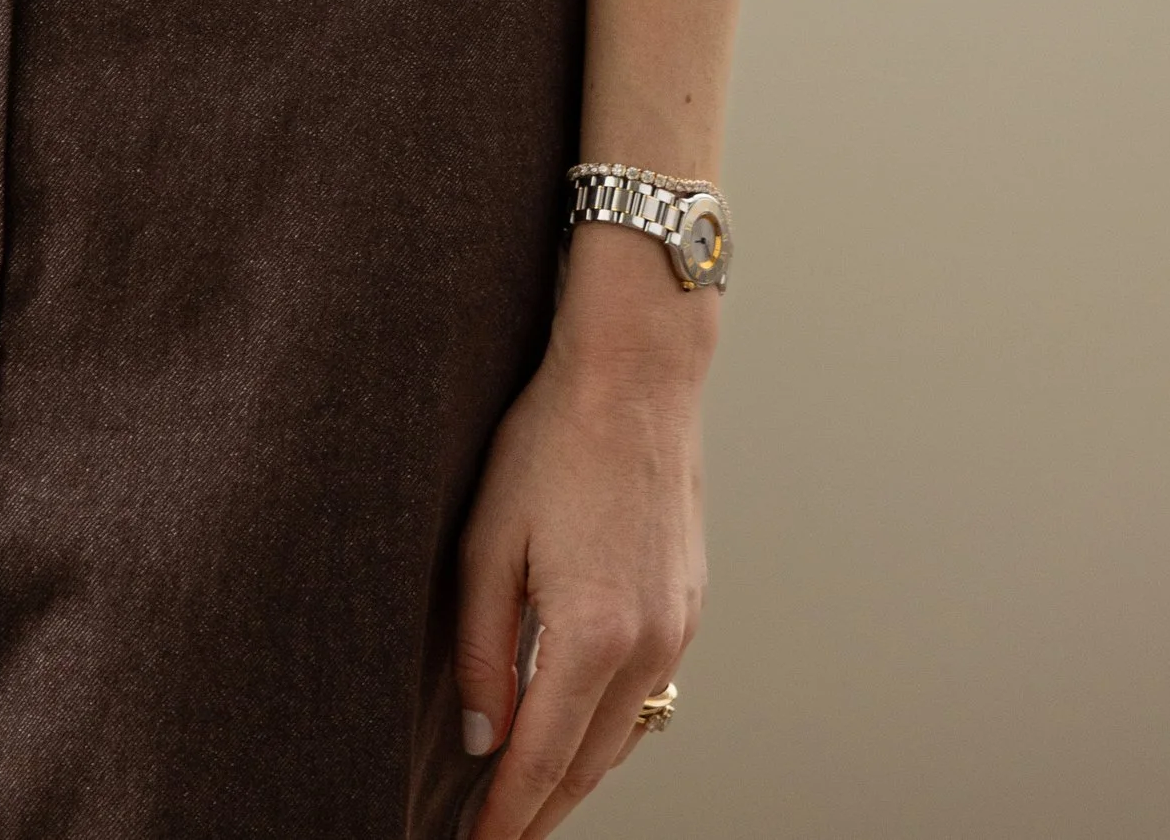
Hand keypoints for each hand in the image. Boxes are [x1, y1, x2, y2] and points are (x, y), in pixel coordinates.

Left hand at [452, 267, 710, 835]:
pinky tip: (574, 725)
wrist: (637, 376)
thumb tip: (481, 737)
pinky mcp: (688, 605)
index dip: (508, 815)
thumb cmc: (551, 441)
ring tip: (527, 796)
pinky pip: (646, 691)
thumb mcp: (487, 542)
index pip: (544, 760)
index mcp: (592, 634)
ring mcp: (678, 627)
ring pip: (624, 735)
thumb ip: (481, 649)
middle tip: (496, 836)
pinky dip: (609, 724)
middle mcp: (648, 643)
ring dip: (577, 773)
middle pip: (590, 764)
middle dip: (541, 809)